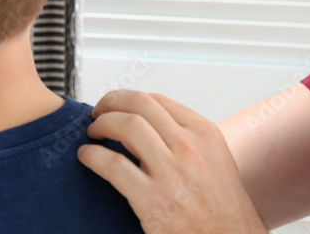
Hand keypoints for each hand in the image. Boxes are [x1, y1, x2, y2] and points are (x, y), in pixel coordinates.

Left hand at [78, 90, 267, 233]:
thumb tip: (150, 124)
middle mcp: (189, 147)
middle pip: (138, 104)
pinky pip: (113, 164)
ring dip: (100, 125)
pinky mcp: (154, 200)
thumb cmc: (222, 210)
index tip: (114, 106)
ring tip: (91, 134)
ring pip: (125, 125)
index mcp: (205, 134)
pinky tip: (86, 157)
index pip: (156, 100)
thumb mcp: (215, 161)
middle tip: (97, 114)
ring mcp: (172, 172)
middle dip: (110, 103)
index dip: (127, 99)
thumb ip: (187, 139)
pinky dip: (92, 156)